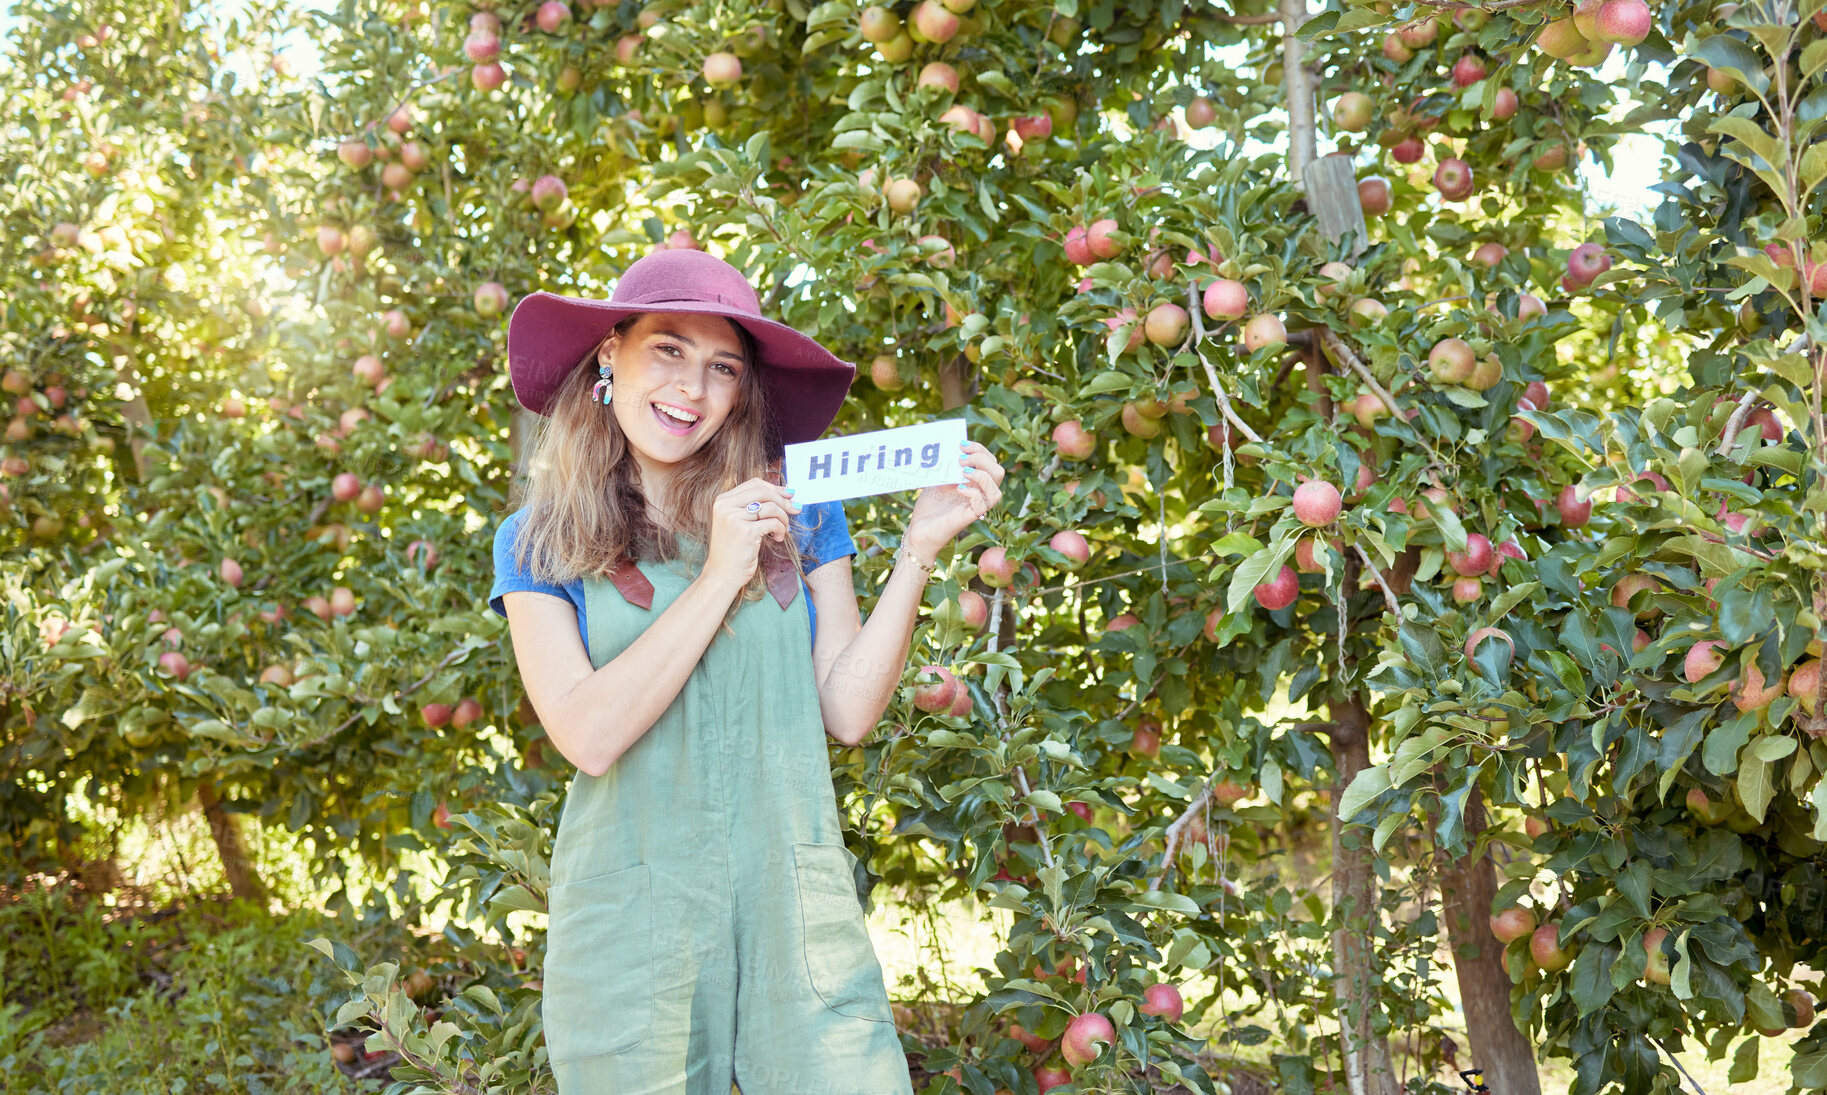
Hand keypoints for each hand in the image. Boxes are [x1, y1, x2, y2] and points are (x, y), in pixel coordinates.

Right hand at [702, 478, 799, 593]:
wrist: (722, 575)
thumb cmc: (733, 550)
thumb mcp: (738, 522)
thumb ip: (753, 506)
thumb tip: (787, 493)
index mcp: (723, 500)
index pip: (754, 484)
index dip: (775, 487)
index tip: (789, 495)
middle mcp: (726, 506)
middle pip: (763, 491)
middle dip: (783, 500)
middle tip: (796, 509)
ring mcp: (734, 518)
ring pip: (771, 507)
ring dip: (783, 518)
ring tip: (783, 530)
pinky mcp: (746, 531)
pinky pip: (773, 523)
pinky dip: (780, 529)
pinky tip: (777, 538)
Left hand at [906, 441, 1003, 557]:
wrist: (919, 529)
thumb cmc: (930, 505)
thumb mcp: (939, 479)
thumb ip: (948, 466)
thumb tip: (951, 447)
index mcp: (976, 482)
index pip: (990, 462)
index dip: (980, 450)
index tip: (962, 444)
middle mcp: (979, 494)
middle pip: (998, 473)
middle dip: (983, 459)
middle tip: (962, 459)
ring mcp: (975, 507)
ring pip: (996, 491)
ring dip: (982, 476)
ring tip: (963, 471)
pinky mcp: (968, 518)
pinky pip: (983, 505)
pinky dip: (973, 493)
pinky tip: (959, 488)